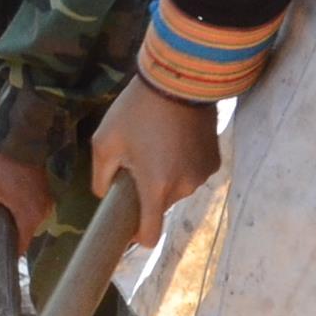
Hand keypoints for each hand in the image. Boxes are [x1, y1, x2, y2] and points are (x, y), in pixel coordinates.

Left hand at [0, 145, 52, 248]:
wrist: (21, 130)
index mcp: (31, 217)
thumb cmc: (1, 162)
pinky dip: (3, 185)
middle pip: (13, 223)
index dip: (1, 245)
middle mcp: (43, 210)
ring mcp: (43, 195)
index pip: (18, 245)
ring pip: (14, 205)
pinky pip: (20, 192)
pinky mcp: (40, 182)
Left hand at [89, 73, 222, 247]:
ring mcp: (203, 175)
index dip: (137, 235)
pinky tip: (173, 141)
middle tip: (135, 163)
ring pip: (177, 189)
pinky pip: (192, 174)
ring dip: (165, 178)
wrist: (179, 79)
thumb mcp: (104, 142)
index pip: (150, 234)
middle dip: (147, 193)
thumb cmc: (136, 111)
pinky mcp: (214, 161)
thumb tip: (104, 195)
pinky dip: (181, 166)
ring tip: (155, 146)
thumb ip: (100, 177)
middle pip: (160, 206)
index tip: (127, 224)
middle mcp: (184, 187)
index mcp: (156, 187)